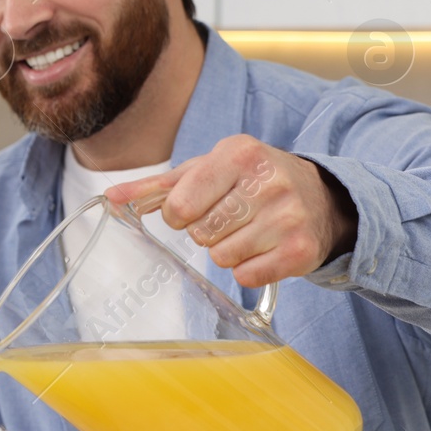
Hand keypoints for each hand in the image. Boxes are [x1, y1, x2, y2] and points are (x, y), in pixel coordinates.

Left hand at [104, 135, 357, 289]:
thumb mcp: (205, 170)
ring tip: (247, 230)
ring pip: (222, 257)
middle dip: (204, 231)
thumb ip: (155, 187)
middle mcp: (268, 181)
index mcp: (239, 153)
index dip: (178, 214)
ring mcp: (288, 217)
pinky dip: (247, 269)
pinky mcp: (300, 251)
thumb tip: (109, 198)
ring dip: (226, 250)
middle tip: (227, 218)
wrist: (321, 197)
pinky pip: (246, 277)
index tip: (195, 207)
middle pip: (200, 233)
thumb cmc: (249, 181)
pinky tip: (262, 248)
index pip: (179, 205)